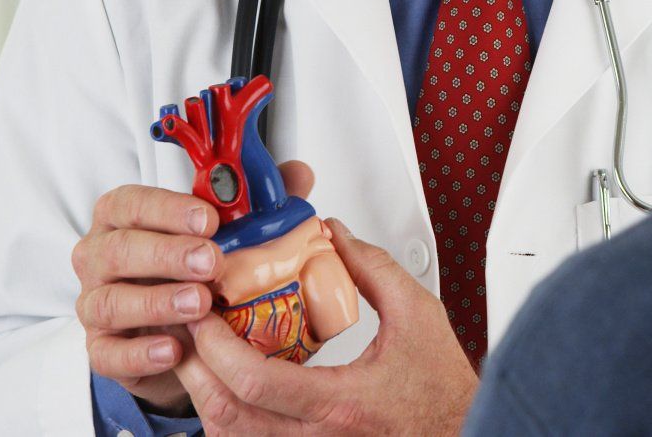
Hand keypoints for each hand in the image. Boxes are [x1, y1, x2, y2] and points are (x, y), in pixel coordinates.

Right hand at [72, 161, 314, 414]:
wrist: (180, 335)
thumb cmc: (194, 272)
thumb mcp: (225, 234)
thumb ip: (256, 202)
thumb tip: (297, 173)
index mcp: (124, 219)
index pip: (131, 203)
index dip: (167, 209)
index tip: (209, 219)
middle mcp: (101, 258)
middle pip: (119, 249)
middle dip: (167, 254)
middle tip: (211, 262)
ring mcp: (94, 305)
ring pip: (110, 301)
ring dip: (157, 302)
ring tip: (200, 304)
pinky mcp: (101, 350)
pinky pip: (108, 354)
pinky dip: (140, 353)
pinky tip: (174, 349)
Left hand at [176, 218, 477, 434]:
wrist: (464, 429)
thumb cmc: (443, 389)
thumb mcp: (416, 314)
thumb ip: (373, 269)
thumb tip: (334, 234)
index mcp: (341, 401)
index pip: (256, 382)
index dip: (217, 348)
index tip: (205, 314)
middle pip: (227, 417)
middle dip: (193, 370)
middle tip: (186, 329)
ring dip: (203, 397)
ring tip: (197, 356)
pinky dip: (227, 421)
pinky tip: (226, 390)